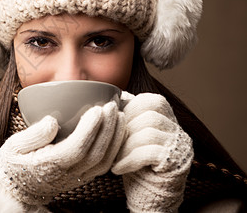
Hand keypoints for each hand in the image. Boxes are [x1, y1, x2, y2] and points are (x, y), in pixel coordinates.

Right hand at [0, 100, 125, 204]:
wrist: (15, 191)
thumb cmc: (13, 165)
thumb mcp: (13, 147)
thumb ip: (33, 135)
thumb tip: (52, 120)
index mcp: (49, 165)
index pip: (76, 148)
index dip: (90, 129)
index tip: (97, 109)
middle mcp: (67, 174)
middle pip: (96, 153)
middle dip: (107, 128)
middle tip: (112, 106)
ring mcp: (77, 178)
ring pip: (104, 161)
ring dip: (115, 138)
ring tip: (119, 116)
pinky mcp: (82, 178)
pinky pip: (104, 165)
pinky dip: (114, 148)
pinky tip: (116, 132)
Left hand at [112, 93, 192, 211]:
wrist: (148, 198)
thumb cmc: (135, 165)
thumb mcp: (129, 137)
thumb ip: (127, 119)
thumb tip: (112, 96)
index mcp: (167, 120)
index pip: (152, 100)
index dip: (131, 108)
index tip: (115, 123)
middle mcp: (177, 130)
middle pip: (150, 115)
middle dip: (126, 128)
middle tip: (113, 144)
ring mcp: (179, 146)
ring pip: (148, 132)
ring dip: (125, 145)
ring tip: (114, 158)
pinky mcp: (176, 163)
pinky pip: (149, 153)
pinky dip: (128, 160)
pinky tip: (118, 169)